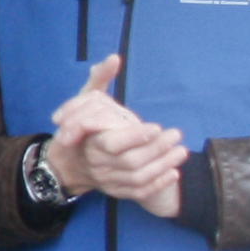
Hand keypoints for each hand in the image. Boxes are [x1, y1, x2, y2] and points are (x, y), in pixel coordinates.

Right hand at [47, 55, 187, 212]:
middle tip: (176, 135)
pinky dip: (157, 184)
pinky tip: (174, 173)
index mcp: (88, 141)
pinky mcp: (116, 191)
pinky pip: (138, 192)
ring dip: (162, 165)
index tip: (156, 127)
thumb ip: (99, 79)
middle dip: (156, 149)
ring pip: (137, 177)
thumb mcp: (85, 100)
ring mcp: (106, 179)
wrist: (67, 163)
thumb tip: (114, 58)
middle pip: (130, 161)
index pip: (112, 144)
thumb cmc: (80, 127)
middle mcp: (96, 163)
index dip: (135, 137)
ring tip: (182, 151)